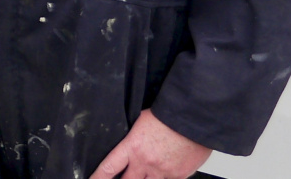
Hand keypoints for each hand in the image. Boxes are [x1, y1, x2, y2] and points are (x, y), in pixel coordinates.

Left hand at [89, 109, 210, 178]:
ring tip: (145, 173)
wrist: (192, 120)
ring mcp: (162, 171)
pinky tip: (163, 171)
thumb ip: (133, 140)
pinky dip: (163, 178)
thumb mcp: (140, 123)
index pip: (108, 167)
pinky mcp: (178, 176)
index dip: (98, 177)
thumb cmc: (168, 117)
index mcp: (132, 147)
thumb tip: (129, 145)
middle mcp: (145, 162)